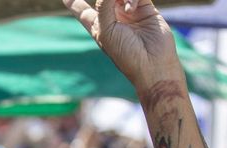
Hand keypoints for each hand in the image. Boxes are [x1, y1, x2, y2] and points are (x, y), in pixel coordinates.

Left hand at [63, 0, 179, 85]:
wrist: (152, 63)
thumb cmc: (125, 53)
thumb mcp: (106, 31)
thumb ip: (103, 6)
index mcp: (98, 28)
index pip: (83, 11)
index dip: (74, 3)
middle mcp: (113, 19)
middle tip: (106, 1)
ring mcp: (129, 13)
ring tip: (123, 6)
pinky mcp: (145, 9)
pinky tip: (131, 9)